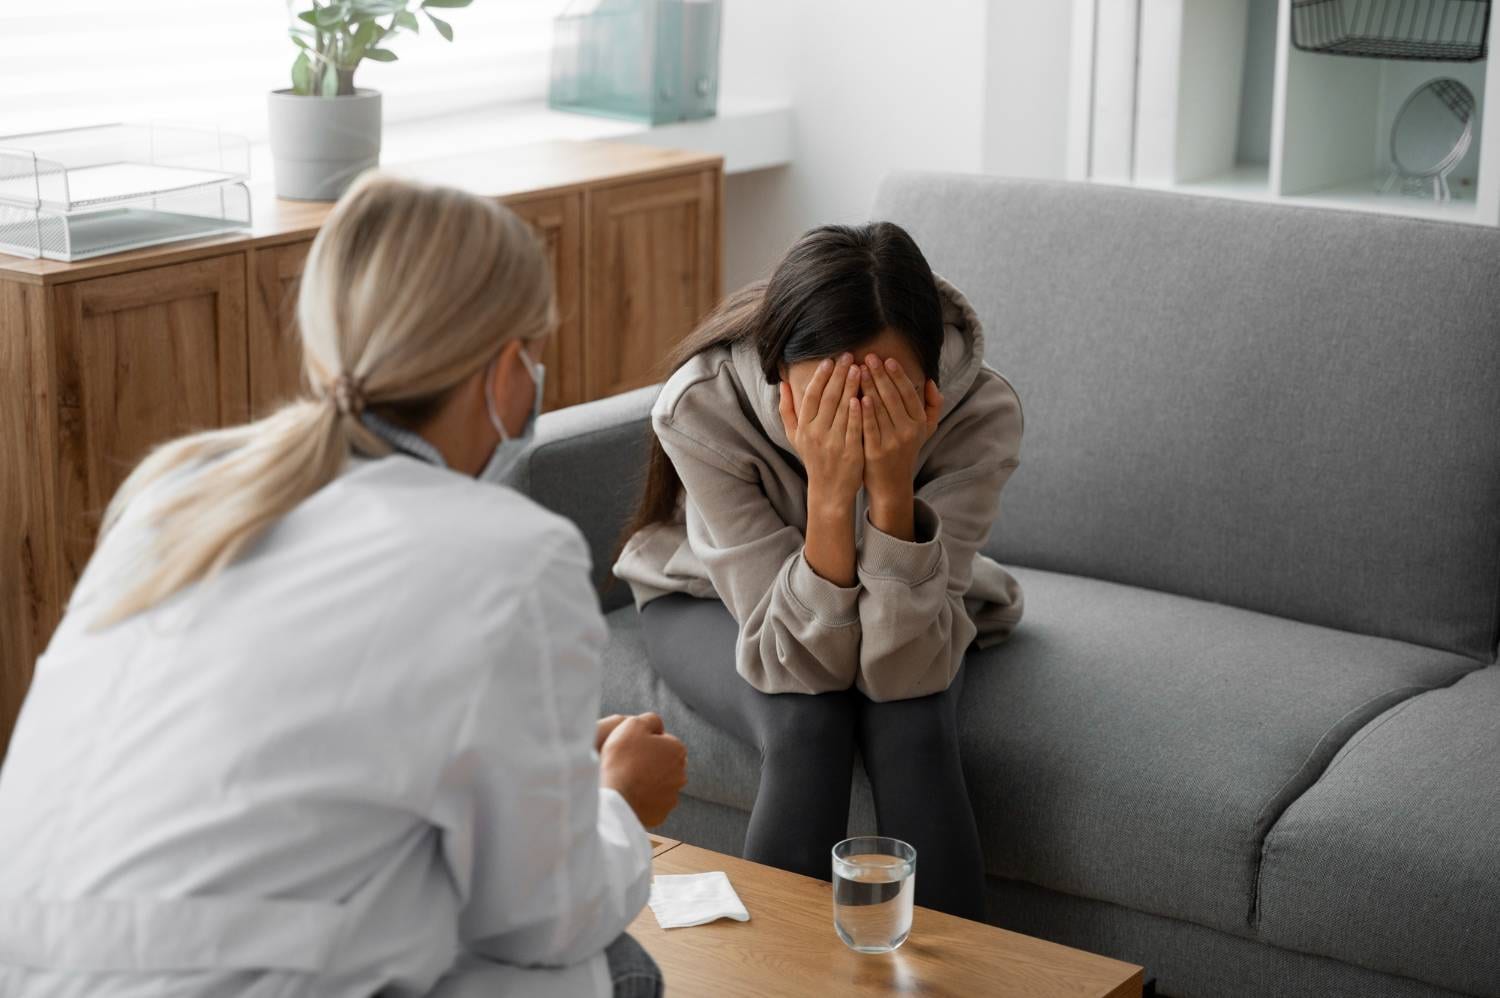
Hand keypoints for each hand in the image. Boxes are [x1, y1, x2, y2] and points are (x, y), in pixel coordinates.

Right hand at [599, 712, 687, 827]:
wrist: (615, 797)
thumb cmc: (623, 758)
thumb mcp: (634, 724)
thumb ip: (651, 720)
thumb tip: (658, 726)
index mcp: (677, 749)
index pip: (664, 741)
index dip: (646, 743)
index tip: (631, 748)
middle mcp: (681, 773)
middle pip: (663, 763)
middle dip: (650, 762)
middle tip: (628, 764)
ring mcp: (672, 795)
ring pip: (659, 784)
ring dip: (647, 782)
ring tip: (627, 781)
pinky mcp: (662, 814)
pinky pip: (652, 803)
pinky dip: (643, 799)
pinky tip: (629, 795)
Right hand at [779, 353, 863, 511]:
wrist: (829, 490)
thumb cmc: (813, 459)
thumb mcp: (795, 437)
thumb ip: (787, 410)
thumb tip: (783, 384)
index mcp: (804, 428)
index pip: (811, 396)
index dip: (820, 377)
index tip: (829, 361)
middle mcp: (817, 434)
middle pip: (828, 399)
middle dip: (838, 375)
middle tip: (847, 356)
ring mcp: (834, 443)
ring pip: (843, 410)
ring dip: (851, 387)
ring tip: (859, 368)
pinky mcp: (851, 452)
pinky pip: (855, 427)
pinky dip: (859, 411)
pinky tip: (864, 395)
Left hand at [859, 356, 940, 536]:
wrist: (891, 484)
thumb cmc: (905, 451)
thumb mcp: (924, 430)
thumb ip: (932, 405)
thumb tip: (930, 381)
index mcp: (919, 423)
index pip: (908, 393)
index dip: (898, 375)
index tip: (887, 359)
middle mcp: (908, 431)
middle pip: (892, 397)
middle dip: (880, 375)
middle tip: (868, 358)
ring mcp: (892, 442)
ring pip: (879, 409)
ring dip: (869, 387)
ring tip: (858, 370)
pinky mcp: (875, 452)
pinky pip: (869, 427)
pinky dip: (864, 412)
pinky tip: (858, 396)